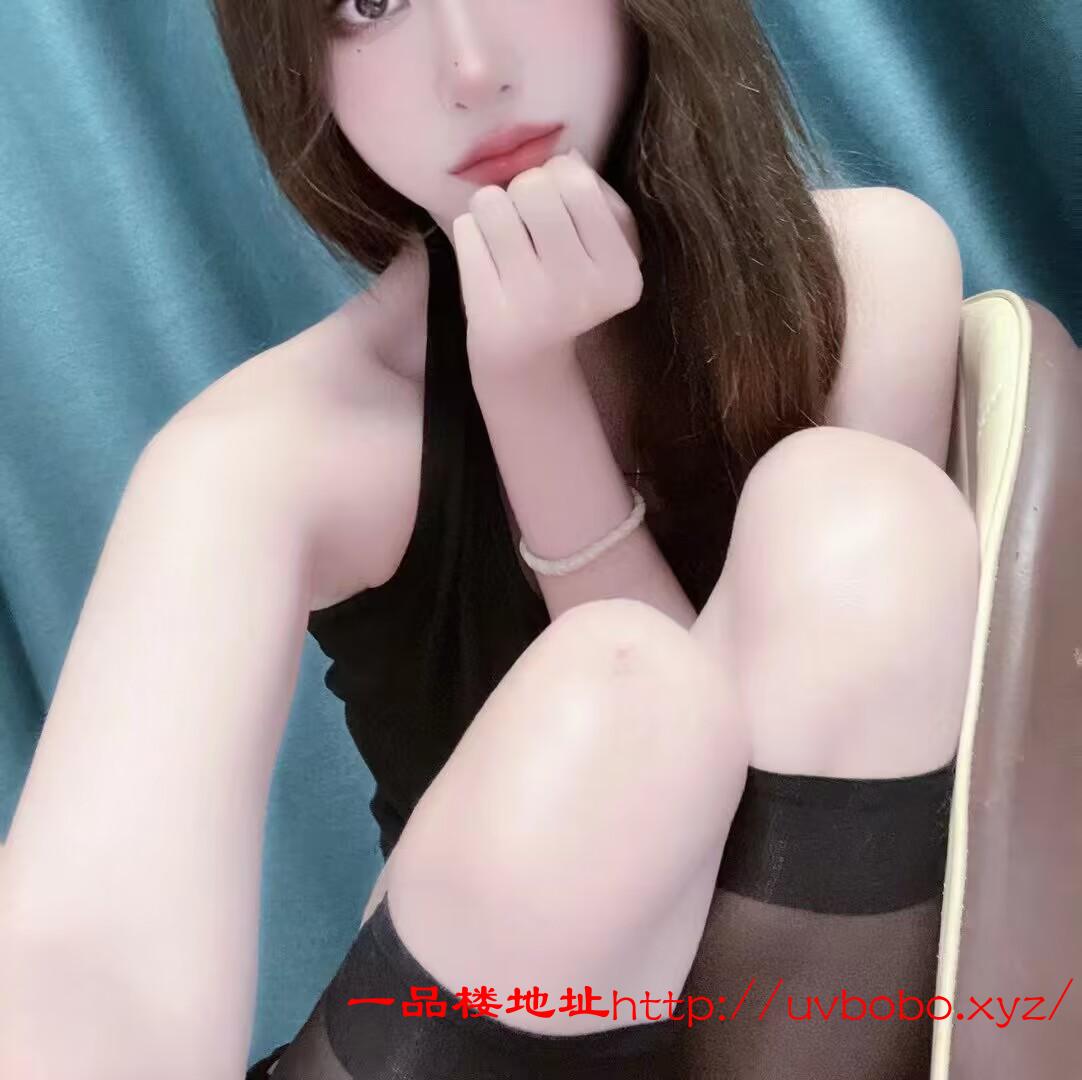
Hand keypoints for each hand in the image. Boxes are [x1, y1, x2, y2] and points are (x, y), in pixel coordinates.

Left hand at [451, 149, 642, 382]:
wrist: (528, 355)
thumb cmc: (568, 283)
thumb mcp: (607, 245)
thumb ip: (599, 194)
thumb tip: (565, 158)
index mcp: (621, 274)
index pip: (577, 180)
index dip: (558, 175)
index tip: (557, 203)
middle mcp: (582, 294)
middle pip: (532, 186)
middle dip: (523, 189)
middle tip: (526, 219)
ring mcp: (533, 307)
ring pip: (491, 200)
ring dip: (493, 206)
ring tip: (504, 235)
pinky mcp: (488, 315)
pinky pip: (466, 230)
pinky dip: (472, 233)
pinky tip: (487, 259)